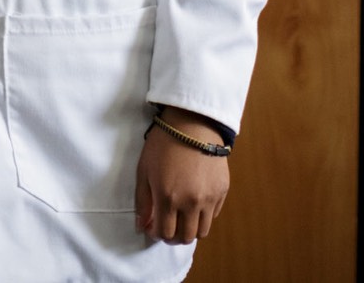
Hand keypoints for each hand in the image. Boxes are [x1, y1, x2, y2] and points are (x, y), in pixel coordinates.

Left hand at [135, 112, 229, 244]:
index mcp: (168, 197)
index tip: (153, 228)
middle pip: (185, 237)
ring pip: (202, 231)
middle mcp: (190, 202)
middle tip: (167, 227)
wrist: (192, 125)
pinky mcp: (222, 192)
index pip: (165, 233)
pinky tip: (193, 204)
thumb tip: (141, 226)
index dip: (157, 234)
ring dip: (190, 230)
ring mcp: (209, 199)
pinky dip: (202, 216)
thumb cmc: (162, 145)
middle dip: (173, 237)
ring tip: (181, 219)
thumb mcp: (144, 170)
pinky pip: (213, 216)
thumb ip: (142, 201)